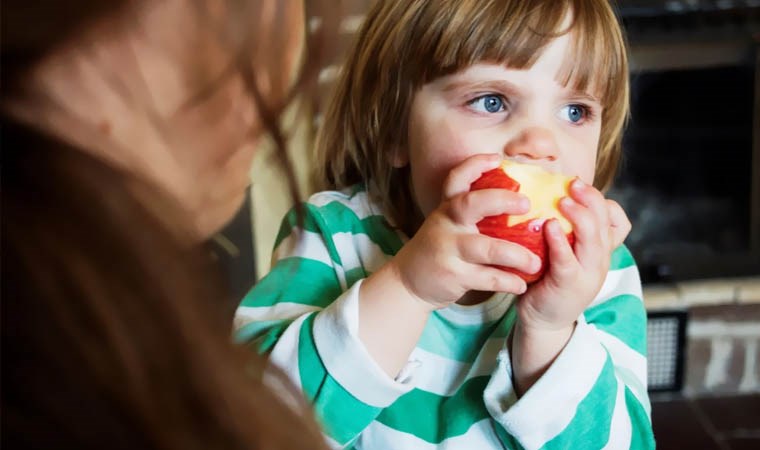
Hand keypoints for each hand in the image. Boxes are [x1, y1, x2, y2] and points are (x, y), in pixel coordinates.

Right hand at [388, 154, 541, 309]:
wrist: (408, 282)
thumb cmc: (439, 249)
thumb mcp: (447, 225)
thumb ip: (471, 213)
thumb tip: (517, 197)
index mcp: (446, 208)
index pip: (456, 179)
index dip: (475, 165)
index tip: (497, 158)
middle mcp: (445, 224)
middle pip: (470, 204)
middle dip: (501, 200)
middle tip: (527, 204)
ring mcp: (448, 250)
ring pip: (487, 248)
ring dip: (516, 255)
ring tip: (536, 263)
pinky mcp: (453, 275)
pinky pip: (487, 277)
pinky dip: (508, 282)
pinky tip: (521, 285)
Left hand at [518, 179, 631, 330]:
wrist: (544, 320)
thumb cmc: (548, 279)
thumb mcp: (564, 252)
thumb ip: (564, 230)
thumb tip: (543, 194)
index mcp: (600, 250)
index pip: (616, 220)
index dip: (602, 200)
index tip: (580, 184)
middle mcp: (599, 259)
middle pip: (605, 223)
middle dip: (591, 199)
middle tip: (573, 183)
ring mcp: (588, 273)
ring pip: (593, 239)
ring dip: (579, 216)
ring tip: (563, 200)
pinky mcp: (569, 285)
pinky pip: (568, 260)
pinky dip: (560, 241)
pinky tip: (550, 226)